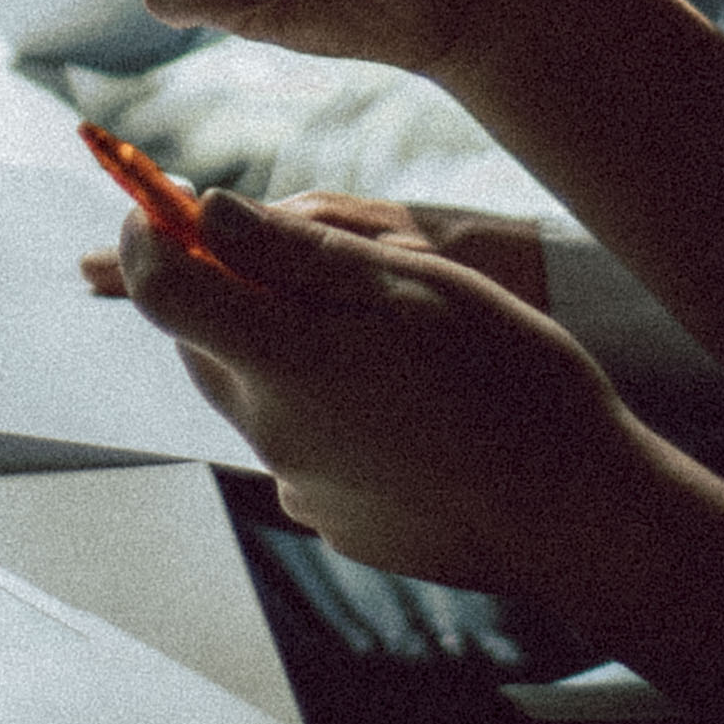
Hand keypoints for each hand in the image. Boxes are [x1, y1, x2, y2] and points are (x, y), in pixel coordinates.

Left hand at [114, 187, 646, 594]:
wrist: (577, 514)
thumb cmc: (510, 381)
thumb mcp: (413, 283)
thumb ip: (297, 252)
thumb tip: (207, 212)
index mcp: (286, 361)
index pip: (161, 291)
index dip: (146, 236)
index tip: (158, 201)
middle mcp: (273, 434)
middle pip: (202, 345)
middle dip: (222, 293)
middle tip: (289, 261)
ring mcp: (302, 488)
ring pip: (255, 396)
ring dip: (280, 354)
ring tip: (382, 341)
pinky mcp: (335, 522)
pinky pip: (304, 449)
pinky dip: (328, 414)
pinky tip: (407, 410)